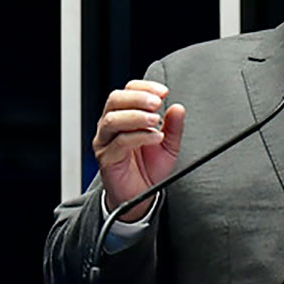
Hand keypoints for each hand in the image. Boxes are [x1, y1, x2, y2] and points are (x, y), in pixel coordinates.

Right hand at [92, 80, 184, 221]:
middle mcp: (110, 126)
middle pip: (115, 100)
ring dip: (136, 116)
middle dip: (138, 98)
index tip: (163, 91)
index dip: (144, 87)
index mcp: (123, 115)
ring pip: (113, 120)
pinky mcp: (106, 158)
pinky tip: (155, 137)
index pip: (127, 91)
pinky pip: (119, 142)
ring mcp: (105, 141)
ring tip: (156, 120)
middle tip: (157, 103)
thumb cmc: (149, 167)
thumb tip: (178, 107)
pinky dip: (139, 137)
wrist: (140, 196)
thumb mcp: (169, 144)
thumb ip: (173, 126)